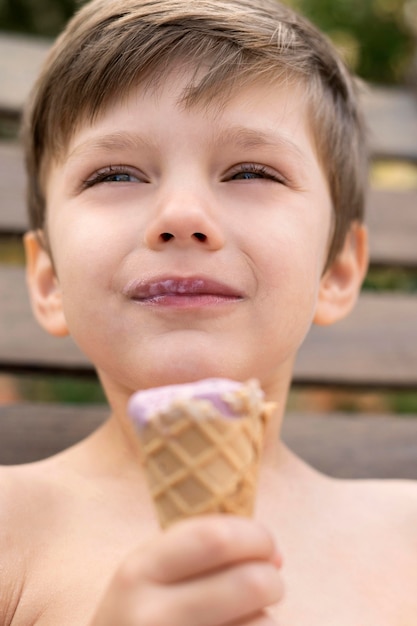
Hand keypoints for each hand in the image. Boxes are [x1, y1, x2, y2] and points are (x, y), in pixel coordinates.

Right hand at [90, 515, 283, 624]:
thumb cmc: (143, 616)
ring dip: (267, 619)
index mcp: (140, 571)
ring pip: (262, 625)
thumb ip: (204, 550)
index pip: (216, 538)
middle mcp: (150, 616)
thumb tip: (275, 557)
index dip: (255, 536)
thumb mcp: (152, 574)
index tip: (265, 547)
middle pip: (249, 582)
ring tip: (244, 620)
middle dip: (272, 579)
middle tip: (268, 585)